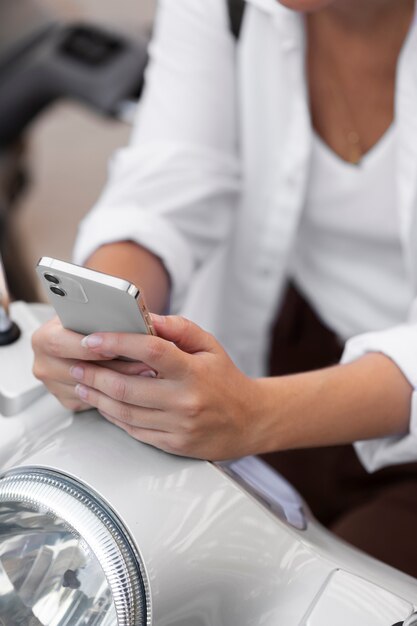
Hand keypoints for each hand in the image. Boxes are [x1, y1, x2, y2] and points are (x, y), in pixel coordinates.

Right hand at [32, 317, 153, 411]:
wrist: (85, 331)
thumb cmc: (91, 317)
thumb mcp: (93, 309)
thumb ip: (102, 313)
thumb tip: (126, 318)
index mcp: (44, 338)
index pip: (60, 344)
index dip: (89, 348)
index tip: (114, 349)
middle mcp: (44, 363)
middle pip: (78, 371)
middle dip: (114, 368)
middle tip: (143, 364)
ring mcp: (54, 385)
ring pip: (89, 388)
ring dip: (121, 382)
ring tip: (147, 372)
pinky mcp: (68, 399)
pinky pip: (94, 400)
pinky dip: (116, 392)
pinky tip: (136, 381)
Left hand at [69, 315, 261, 459]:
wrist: (250, 421)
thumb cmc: (227, 380)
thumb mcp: (210, 346)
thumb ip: (179, 329)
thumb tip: (147, 317)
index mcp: (194, 371)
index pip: (150, 351)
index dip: (118, 342)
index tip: (93, 338)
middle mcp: (185, 400)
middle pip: (127, 387)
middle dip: (94, 374)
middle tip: (76, 363)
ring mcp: (178, 425)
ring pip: (124, 412)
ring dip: (97, 397)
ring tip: (82, 383)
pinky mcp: (173, 444)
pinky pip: (134, 430)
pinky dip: (113, 416)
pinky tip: (102, 404)